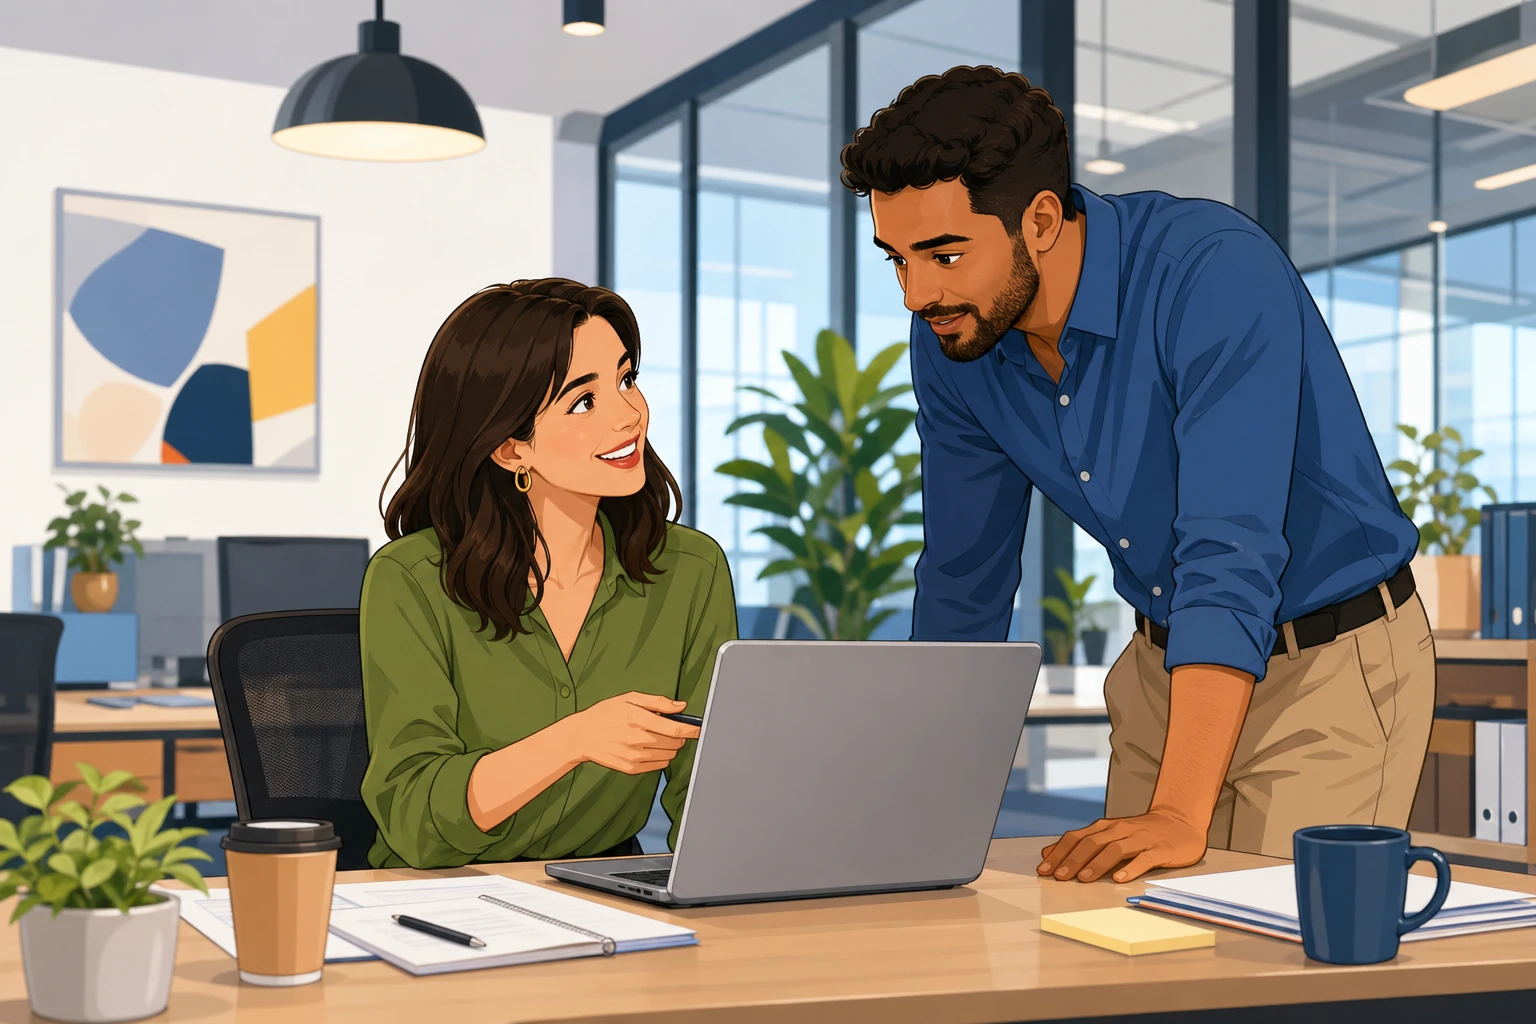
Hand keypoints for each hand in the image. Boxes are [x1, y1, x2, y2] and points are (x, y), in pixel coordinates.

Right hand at [560, 692, 699, 774]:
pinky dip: (661, 757)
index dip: (693, 729)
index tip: (700, 728)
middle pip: (675, 742)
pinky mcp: (632, 769)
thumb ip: (657, 702)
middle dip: (680, 735)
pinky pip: (659, 765)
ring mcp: (635, 757)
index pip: (676, 728)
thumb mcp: (629, 699)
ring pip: (669, 755)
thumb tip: (681, 706)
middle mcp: (638, 740)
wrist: (581, 736)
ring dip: (671, 746)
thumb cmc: (605, 714)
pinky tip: (651, 748)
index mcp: (638, 719)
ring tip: (658, 737)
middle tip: (671, 728)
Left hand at [1036, 809, 1207, 882]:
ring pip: (1115, 849)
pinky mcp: (1159, 850)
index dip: (1059, 852)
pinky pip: (1144, 859)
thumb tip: (1049, 853)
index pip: (1076, 838)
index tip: (1043, 869)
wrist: (1180, 821)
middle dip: (1073, 860)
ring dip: (1097, 864)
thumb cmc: (1140, 832)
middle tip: (1058, 877)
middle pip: (1092, 843)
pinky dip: (1131, 868)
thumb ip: (1081, 843)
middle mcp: (1120, 831)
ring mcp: (1140, 839)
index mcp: (1105, 828)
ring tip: (1083, 879)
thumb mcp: (1109, 834)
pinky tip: (1120, 878)